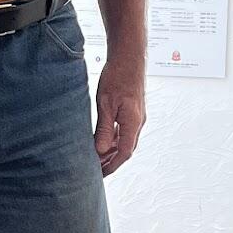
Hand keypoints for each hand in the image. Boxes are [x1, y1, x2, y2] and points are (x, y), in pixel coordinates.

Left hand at [93, 55, 145, 175]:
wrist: (129, 56)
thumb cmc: (117, 76)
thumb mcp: (106, 104)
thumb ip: (103, 129)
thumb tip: (100, 151)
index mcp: (133, 123)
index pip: (124, 153)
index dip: (111, 166)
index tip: (99, 175)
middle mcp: (138, 122)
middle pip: (125, 150)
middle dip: (111, 162)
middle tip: (95, 172)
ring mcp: (136, 117)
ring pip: (124, 141)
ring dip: (111, 151)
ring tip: (96, 159)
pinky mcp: (132, 111)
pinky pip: (124, 131)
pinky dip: (113, 139)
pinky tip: (101, 141)